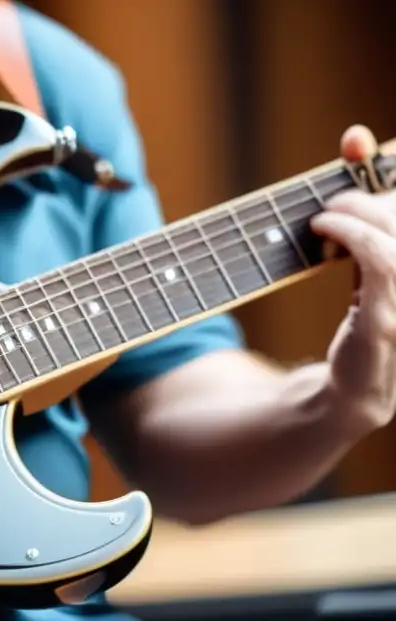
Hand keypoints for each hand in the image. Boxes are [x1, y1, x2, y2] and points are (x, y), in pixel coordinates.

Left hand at [310, 125, 395, 436]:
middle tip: (332, 199)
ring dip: (356, 212)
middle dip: (371, 194)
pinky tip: (324, 230)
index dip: (393, 165)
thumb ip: (369, 208)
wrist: (348, 390)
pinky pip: (382, 260)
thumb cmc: (367, 319)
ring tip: (324, 217)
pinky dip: (351, 234)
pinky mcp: (392, 318)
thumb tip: (353, 137)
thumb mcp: (373, 261)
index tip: (355, 143)